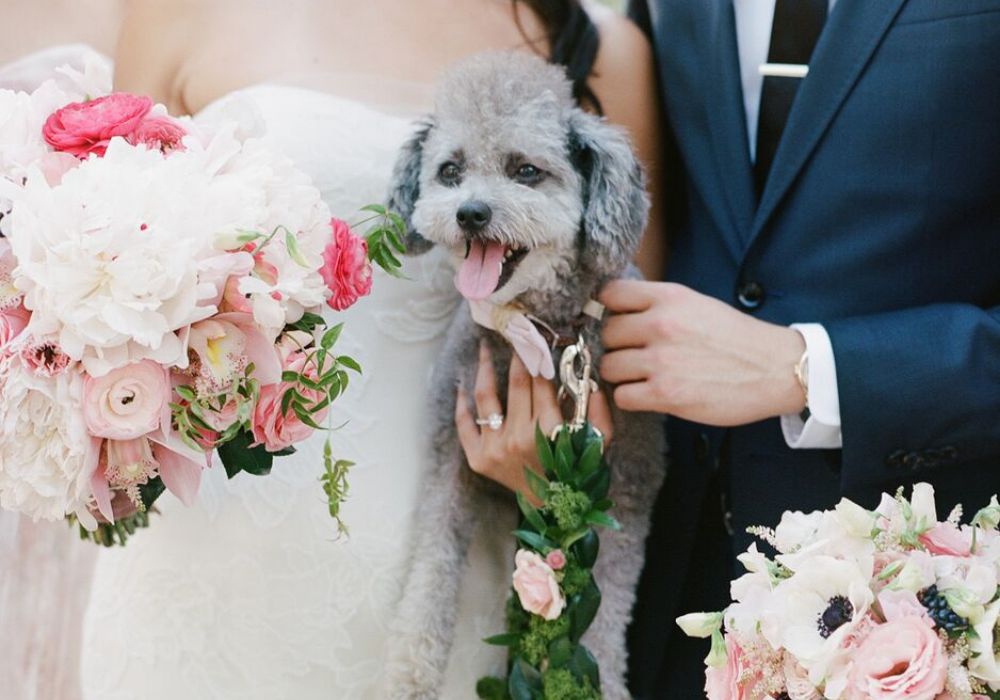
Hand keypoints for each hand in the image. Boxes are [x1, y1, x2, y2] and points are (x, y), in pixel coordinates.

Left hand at [456, 343, 613, 499]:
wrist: (552, 509)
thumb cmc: (578, 472)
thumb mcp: (600, 441)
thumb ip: (598, 408)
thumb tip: (588, 375)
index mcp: (550, 431)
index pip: (542, 381)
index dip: (540, 355)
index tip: (536, 336)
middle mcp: (519, 438)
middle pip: (516, 383)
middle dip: (516, 353)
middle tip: (513, 332)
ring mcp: (495, 449)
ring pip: (486, 396)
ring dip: (485, 368)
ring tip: (485, 349)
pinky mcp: (477, 459)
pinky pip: (464, 424)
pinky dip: (461, 403)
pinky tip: (462, 383)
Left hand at [600, 280, 805, 425]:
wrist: (775, 369)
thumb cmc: (737, 338)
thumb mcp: (697, 304)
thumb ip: (659, 304)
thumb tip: (620, 311)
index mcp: (669, 297)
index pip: (611, 294)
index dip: (609, 309)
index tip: (616, 320)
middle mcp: (661, 324)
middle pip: (607, 333)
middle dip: (617, 345)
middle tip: (634, 354)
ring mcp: (661, 360)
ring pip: (609, 366)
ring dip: (621, 374)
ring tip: (642, 376)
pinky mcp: (665, 394)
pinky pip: (622, 396)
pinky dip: (631, 397)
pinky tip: (648, 394)